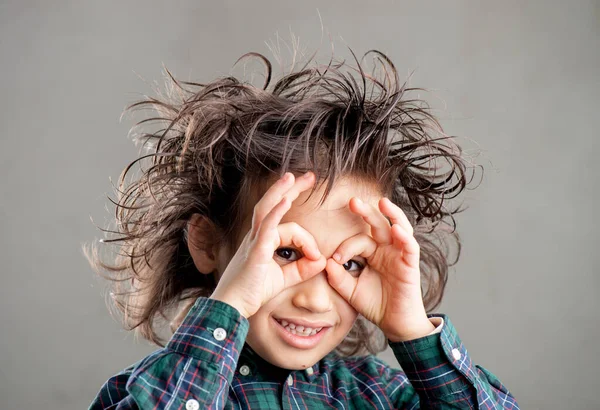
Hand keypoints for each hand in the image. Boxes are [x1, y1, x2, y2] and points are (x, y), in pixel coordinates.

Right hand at [210, 172, 326, 317]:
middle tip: (310, 176)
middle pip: (272, 203)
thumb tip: (322, 260)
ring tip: (293, 177)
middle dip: (291, 188)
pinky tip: (285, 200)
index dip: (308, 239)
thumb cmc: (252, 292)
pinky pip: (265, 227)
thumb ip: (302, 269)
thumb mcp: (283, 279)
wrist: (231, 307)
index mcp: (262, 240)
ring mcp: (253, 241)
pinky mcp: (255, 251)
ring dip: (280, 191)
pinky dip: (276, 213)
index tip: (317, 256)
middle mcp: (256, 236)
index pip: (289, 227)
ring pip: (266, 209)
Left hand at [325, 197, 434, 341]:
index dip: (346, 247)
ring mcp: (399, 255)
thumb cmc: (375, 304)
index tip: (335, 259)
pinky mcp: (410, 265)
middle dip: (367, 212)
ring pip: (399, 228)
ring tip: (383, 203)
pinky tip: (396, 228)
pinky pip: (410, 247)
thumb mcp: (350, 291)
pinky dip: (405, 237)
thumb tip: (326, 262)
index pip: (359, 241)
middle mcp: (387, 250)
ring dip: (392, 214)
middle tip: (353, 201)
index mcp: (373, 253)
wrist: (394, 324)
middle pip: (378, 224)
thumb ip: (338, 277)